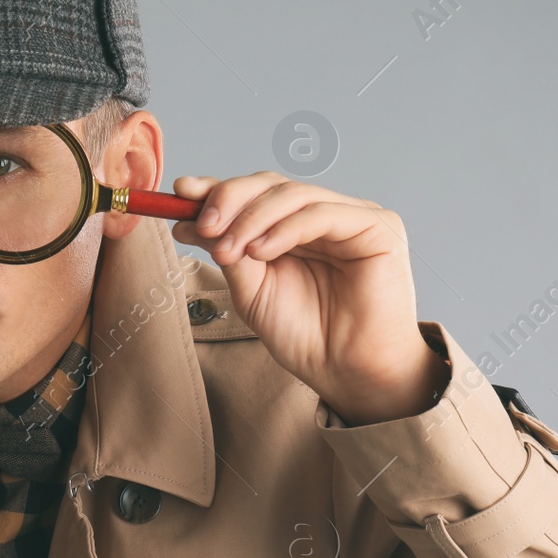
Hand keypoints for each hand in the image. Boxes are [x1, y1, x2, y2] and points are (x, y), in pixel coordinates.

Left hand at [169, 172, 449, 424]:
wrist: (347, 372)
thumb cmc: (306, 335)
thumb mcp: (251, 288)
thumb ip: (228, 249)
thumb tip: (187, 219)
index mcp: (295, 226)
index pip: (254, 193)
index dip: (216, 189)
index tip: (180, 193)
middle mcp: (324, 214)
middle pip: (270, 184)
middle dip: (229, 199)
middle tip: (202, 224)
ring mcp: (352, 217)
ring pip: (292, 194)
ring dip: (251, 218)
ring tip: (228, 249)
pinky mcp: (377, 227)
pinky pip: (322, 213)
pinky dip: (285, 228)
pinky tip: (261, 251)